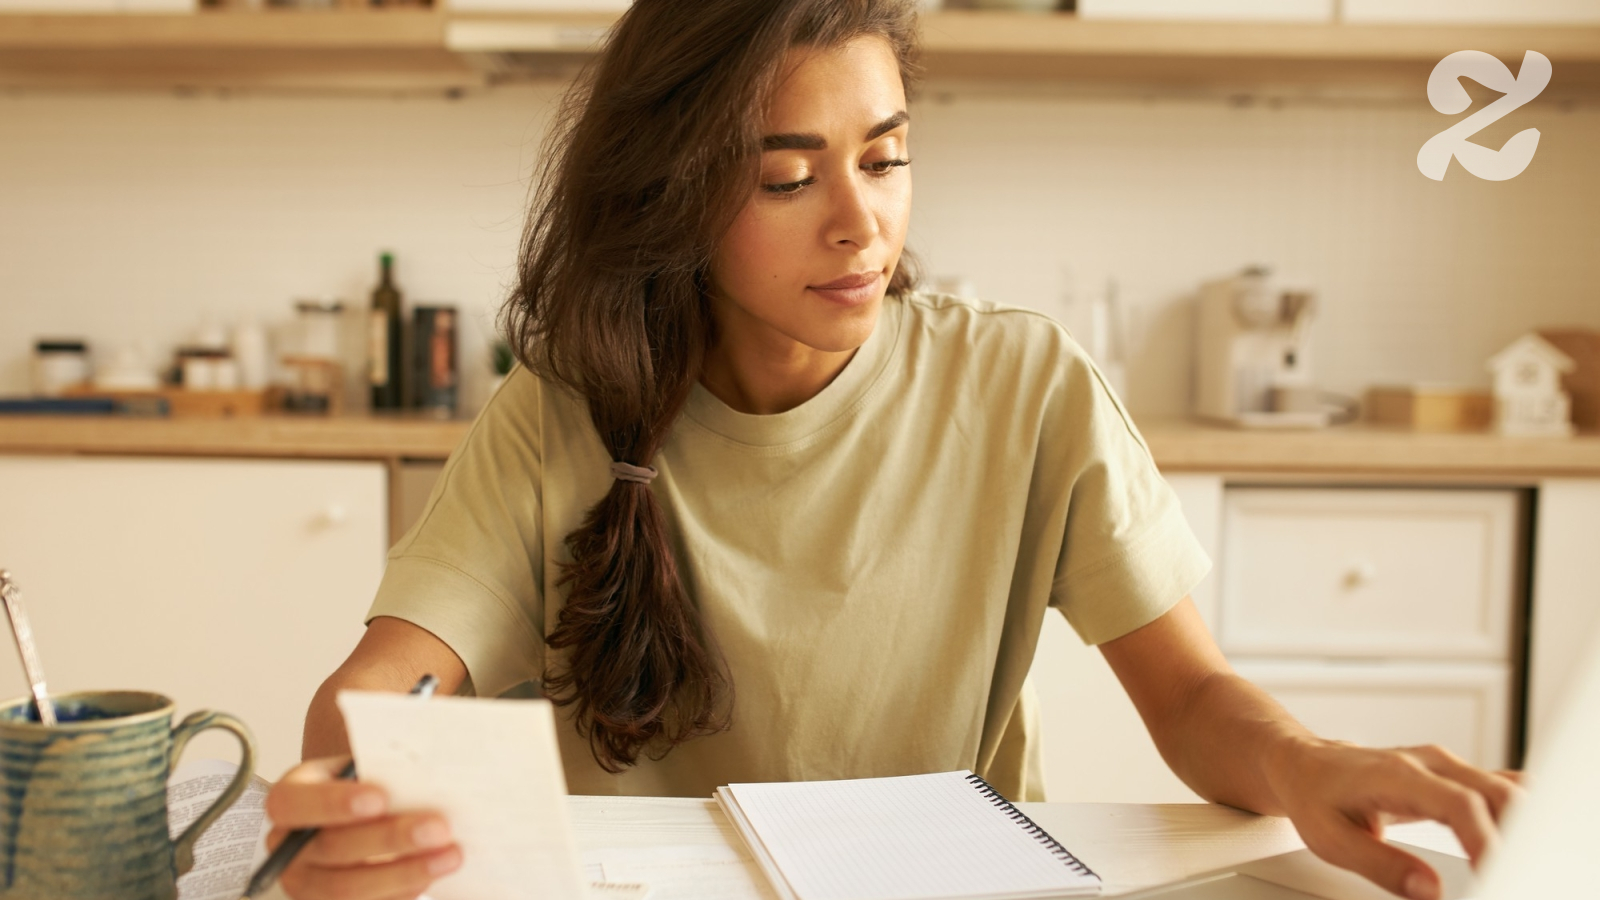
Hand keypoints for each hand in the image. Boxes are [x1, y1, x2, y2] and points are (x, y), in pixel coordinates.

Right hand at [264, 756, 462, 899]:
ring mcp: (307, 883)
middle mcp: (290, 846)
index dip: (332, 802)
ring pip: (347, 888)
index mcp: (290, 799)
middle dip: (389, 838)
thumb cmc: (369, 784)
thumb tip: (422, 772)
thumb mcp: (367, 765)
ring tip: (450, 855)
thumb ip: (382, 766)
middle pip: (331, 848)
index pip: (290, 803)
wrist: (367, 814)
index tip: (380, 798)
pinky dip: (402, 892)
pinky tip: (432, 873)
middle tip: (438, 827)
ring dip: (405, 872)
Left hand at [1265, 737, 1524, 899]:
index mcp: (1397, 773)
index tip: (1496, 873)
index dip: (1485, 840)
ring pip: (1505, 788)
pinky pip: (1499, 788)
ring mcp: (1444, 766)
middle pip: (1497, 792)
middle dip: (1516, 836)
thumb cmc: (1314, 797)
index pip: (1459, 803)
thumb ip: (1383, 866)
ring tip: (1517, 868)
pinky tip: (1521, 844)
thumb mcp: (1333, 840)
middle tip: (1513, 877)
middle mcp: (1428, 763)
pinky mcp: (1452, 776)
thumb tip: (1430, 890)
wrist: (1304, 764)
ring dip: (1523, 826)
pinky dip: (1516, 816)